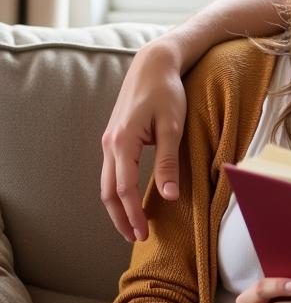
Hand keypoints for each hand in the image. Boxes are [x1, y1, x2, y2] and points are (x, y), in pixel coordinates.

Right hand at [100, 39, 186, 242]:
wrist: (153, 65)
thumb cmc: (166, 93)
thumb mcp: (173, 127)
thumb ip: (168, 162)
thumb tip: (170, 196)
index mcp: (122, 142)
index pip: (124, 189)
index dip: (133, 213)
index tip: (145, 233)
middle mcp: (109, 144)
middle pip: (108, 191)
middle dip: (121, 217)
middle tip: (137, 238)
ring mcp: (109, 141)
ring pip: (106, 183)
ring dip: (117, 206)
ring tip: (133, 225)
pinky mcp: (115, 138)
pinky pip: (111, 171)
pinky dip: (118, 190)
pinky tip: (130, 199)